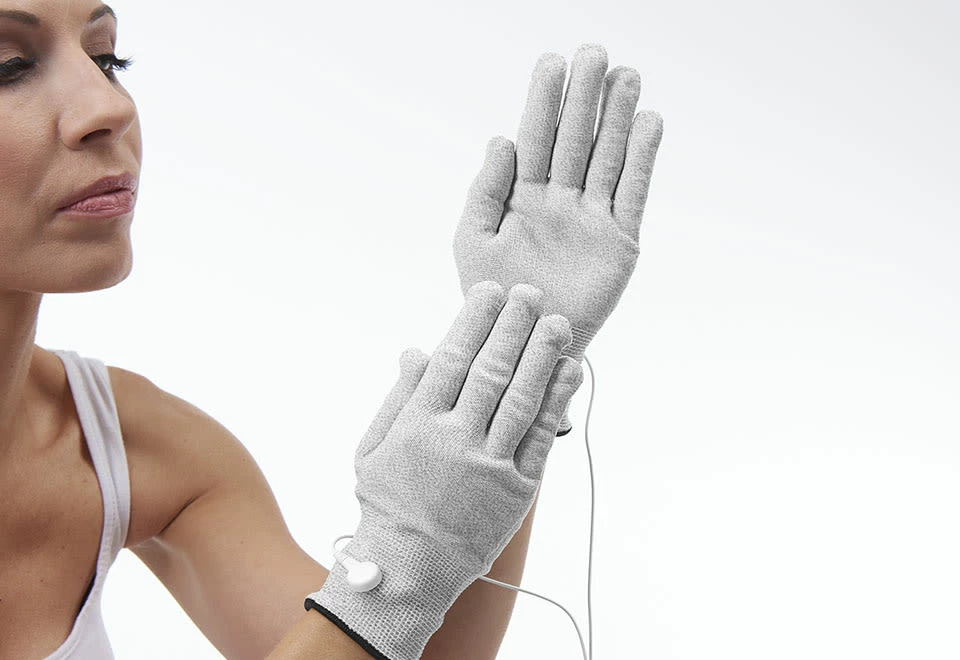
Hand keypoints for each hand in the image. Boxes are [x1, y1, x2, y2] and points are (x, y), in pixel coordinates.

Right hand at [307, 281, 583, 659]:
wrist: (408, 568)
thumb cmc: (386, 505)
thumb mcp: (374, 449)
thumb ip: (398, 397)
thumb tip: (417, 352)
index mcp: (419, 424)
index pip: (452, 359)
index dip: (474, 322)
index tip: (490, 294)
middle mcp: (456, 439)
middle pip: (491, 371)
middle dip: (513, 328)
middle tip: (530, 295)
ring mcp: (489, 465)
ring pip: (520, 399)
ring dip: (541, 357)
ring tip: (557, 325)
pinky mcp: (517, 490)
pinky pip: (540, 438)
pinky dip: (556, 403)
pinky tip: (568, 373)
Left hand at [453, 43, 662, 364]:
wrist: (525, 342)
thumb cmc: (494, 295)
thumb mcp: (473, 241)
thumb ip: (485, 191)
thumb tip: (501, 140)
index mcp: (522, 197)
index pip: (535, 139)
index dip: (544, 102)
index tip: (552, 63)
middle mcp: (560, 200)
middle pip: (575, 139)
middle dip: (583, 98)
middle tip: (594, 53)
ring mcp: (592, 218)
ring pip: (607, 158)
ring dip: (618, 119)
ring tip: (627, 77)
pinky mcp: (620, 241)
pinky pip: (632, 193)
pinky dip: (642, 160)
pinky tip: (650, 124)